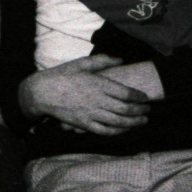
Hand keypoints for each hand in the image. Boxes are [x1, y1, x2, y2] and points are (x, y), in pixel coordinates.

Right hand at [18, 55, 150, 136]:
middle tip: (149, 110)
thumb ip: (103, 60)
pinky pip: (104, 130)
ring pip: (117, 122)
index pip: (125, 93)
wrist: (42, 93)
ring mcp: (91, 114)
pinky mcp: (84, 124)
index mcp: (99, 84)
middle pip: (125, 109)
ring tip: (143, 121)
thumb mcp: (82, 63)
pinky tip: (125, 130)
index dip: (138, 97)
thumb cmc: (62, 75)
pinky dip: (117, 132)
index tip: (146, 98)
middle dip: (140, 110)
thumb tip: (121, 59)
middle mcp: (97, 100)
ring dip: (133, 122)